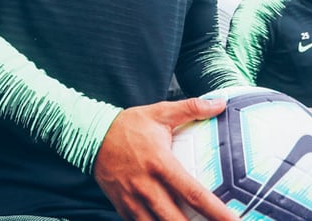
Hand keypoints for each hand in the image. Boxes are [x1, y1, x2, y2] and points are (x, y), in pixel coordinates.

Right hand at [93, 97, 238, 220]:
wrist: (90, 136)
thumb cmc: (129, 125)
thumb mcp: (160, 112)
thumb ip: (192, 108)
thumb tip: (221, 102)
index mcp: (161, 164)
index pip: (194, 193)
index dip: (217, 211)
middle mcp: (147, 187)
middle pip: (177, 220)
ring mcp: (133, 201)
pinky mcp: (123, 208)